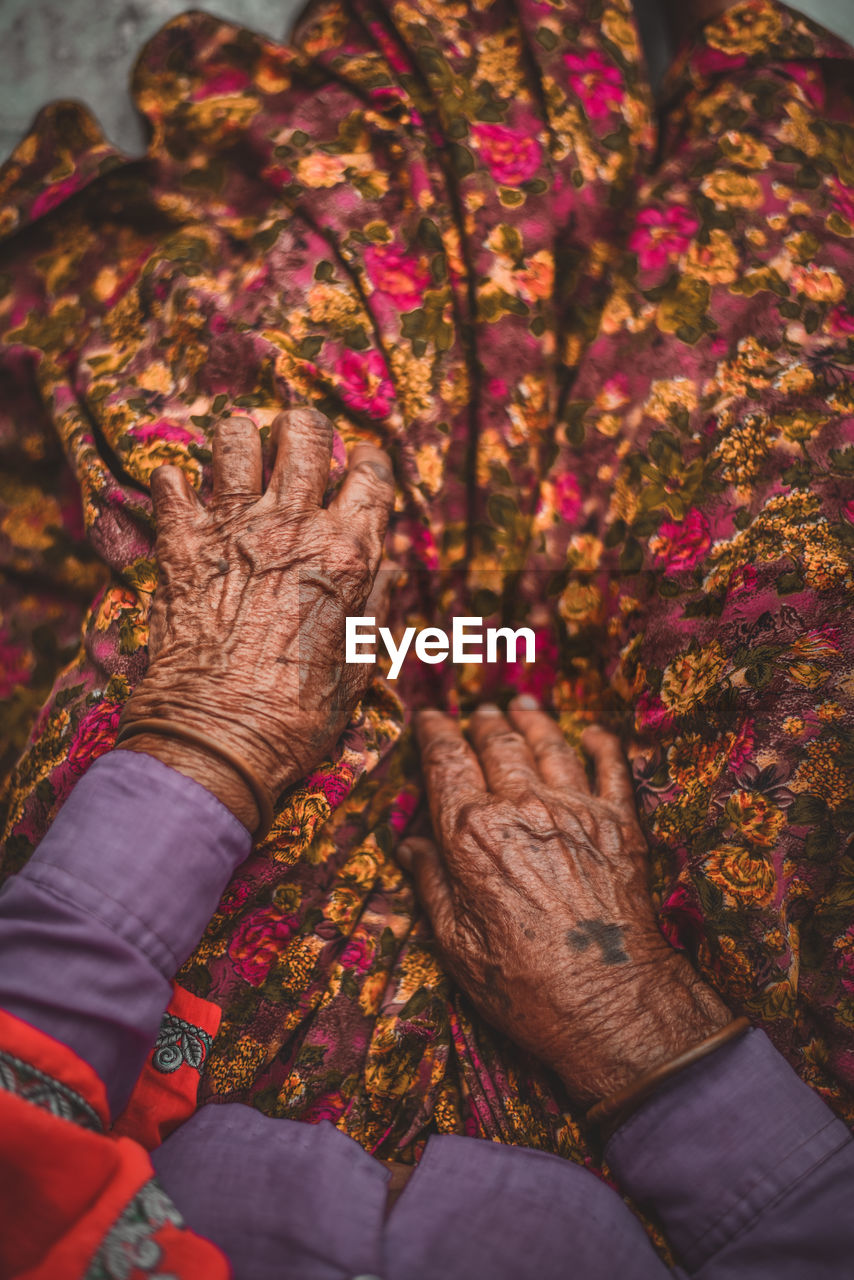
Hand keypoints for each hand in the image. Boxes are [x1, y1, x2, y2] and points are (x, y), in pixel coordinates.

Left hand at [118, 411, 394, 830]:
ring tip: (241, 463)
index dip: (369, 464)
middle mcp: (293, 527)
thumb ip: (374, 606)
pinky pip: (171, 482)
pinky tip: (182, 496)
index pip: (371, 475)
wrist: (217, 741)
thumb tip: (387, 568)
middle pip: (305, 434)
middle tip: (299, 449)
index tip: (361, 468)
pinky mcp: (179, 545)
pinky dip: (175, 483)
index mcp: (348, 554)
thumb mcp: (358, 668)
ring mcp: (232, 529)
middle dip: (305, 432)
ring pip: (237, 438)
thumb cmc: (296, 717)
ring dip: (242, 442)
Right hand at [401, 700, 729, 1103]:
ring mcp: (576, 810)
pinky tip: (592, 733)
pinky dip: (600, 744)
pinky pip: (611, 766)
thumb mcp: (456, 944)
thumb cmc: (524, 984)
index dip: (435, 734)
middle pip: (499, 745)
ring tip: (522, 705)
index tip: (430, 718)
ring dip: (533, 720)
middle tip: (479, 711)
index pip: (447, 763)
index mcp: (472, 833)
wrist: (612, 1002)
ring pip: (550, 745)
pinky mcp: (620, 823)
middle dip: (484, 722)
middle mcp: (522, 808)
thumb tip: (409, 846)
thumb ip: (432, 884)